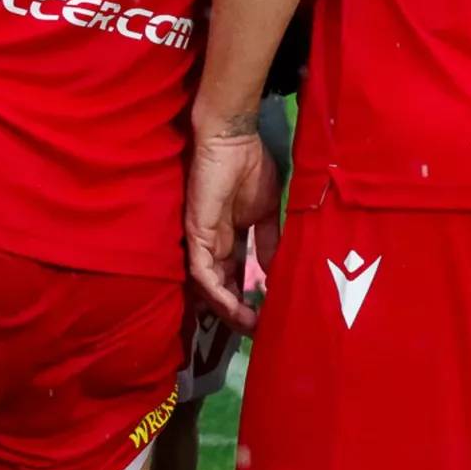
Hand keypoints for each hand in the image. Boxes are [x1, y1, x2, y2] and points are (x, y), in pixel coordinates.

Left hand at [186, 116, 280, 332]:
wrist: (234, 140)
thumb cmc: (250, 167)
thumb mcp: (267, 211)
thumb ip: (269, 241)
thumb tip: (274, 272)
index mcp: (229, 238)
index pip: (234, 277)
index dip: (247, 298)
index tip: (266, 315)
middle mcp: (213, 244)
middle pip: (220, 287)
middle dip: (236, 311)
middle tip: (257, 329)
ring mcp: (203, 241)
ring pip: (209, 286)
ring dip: (227, 308)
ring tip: (248, 324)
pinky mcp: (196, 235)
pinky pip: (202, 271)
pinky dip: (217, 291)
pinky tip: (234, 306)